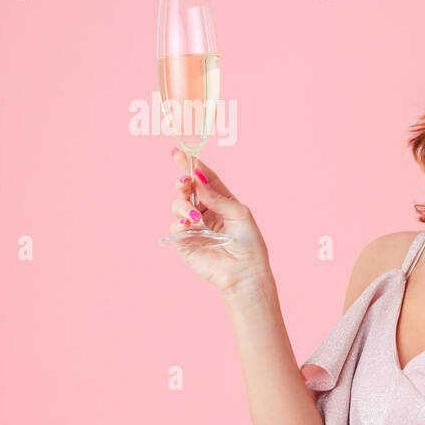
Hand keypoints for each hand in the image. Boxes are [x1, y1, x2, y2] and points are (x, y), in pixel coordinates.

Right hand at [167, 147, 271, 296]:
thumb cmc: (249, 243)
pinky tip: (190, 224)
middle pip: (188, 189)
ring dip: (183, 204)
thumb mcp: (239, 213)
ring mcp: (194, 225)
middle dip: (183, 183)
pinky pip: (175, 225)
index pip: (205, 179)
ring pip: (177, 205)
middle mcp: (206, 211)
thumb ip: (217, 197)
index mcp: (222, 202)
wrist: (244, 272)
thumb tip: (198, 179)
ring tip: (194, 215)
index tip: (179, 152)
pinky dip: (180, 222)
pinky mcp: (185, 241)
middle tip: (184, 182)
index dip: (192, 165)